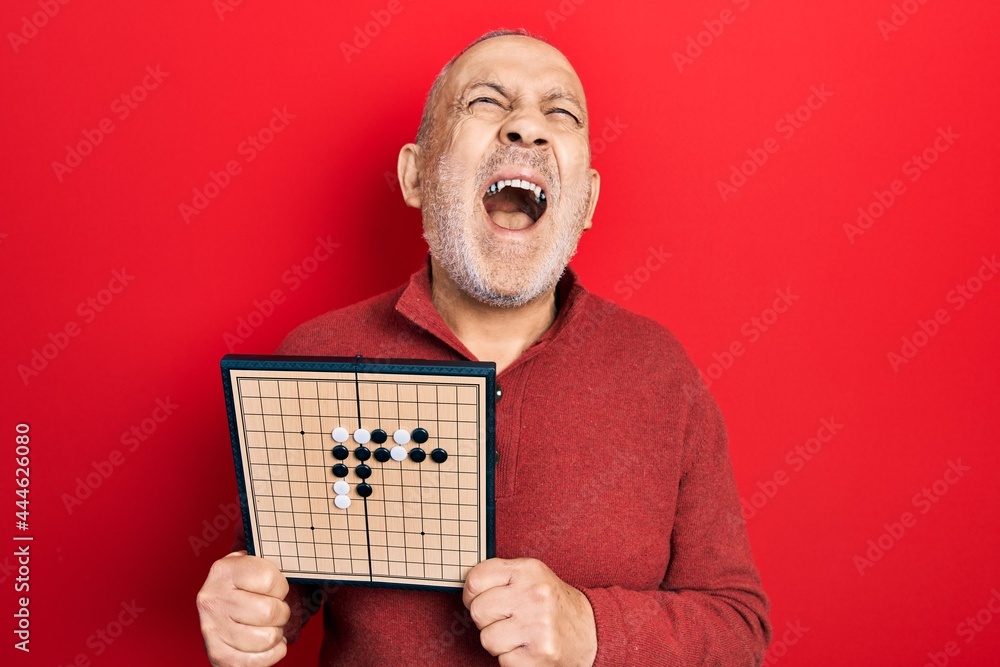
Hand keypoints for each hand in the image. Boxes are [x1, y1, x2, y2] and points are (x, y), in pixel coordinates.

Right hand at [197, 551, 290, 666]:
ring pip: (267, 638)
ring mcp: (213, 629)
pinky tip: (266, 643)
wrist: (218, 611)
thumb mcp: (251, 565)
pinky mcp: (218, 655)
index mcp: (224, 571)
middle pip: (270, 611)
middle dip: (281, 612)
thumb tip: (297, 560)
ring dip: (276, 633)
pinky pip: (259, 661)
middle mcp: (213, 599)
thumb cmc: (244, 587)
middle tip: (273, 610)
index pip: (270, 579)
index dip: (280, 587)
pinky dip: (272, 653)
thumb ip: (270, 562)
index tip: (274, 589)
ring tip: (267, 625)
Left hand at [463, 557, 596, 665]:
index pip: (476, 579)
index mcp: (528, 571)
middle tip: (505, 619)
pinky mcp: (538, 656)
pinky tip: (527, 648)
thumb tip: (467, 588)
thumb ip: (502, 576)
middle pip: (478, 611)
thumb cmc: (553, 604)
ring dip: (499, 642)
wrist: (591, 630)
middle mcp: (534, 596)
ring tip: (518, 635)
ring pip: (487, 638)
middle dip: (487, 619)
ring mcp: (537, 627)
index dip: (472, 593)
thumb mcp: (533, 576)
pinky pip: (503, 660)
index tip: (481, 599)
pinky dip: (512, 658)